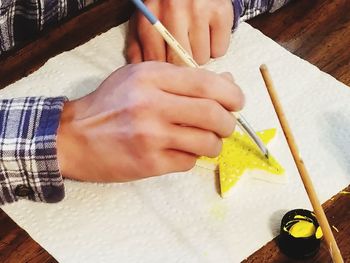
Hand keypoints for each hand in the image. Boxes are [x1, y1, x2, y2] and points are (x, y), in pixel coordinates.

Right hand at [56, 62, 243, 182]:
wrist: (74, 137)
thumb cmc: (109, 104)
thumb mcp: (141, 78)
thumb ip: (182, 78)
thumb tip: (226, 81)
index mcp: (151, 78)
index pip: (208, 83)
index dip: (232, 93)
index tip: (237, 102)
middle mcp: (152, 105)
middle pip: (215, 115)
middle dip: (229, 123)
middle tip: (224, 125)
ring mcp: (151, 137)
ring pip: (208, 143)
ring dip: (212, 143)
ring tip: (201, 140)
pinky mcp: (149, 163)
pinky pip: (189, 162)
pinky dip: (190, 157)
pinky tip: (177, 152)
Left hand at [126, 0, 232, 64]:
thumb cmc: (165, 2)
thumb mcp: (143, 19)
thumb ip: (136, 46)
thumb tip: (139, 71)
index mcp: (149, 16)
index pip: (155, 61)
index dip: (163, 72)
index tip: (167, 71)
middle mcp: (172, 10)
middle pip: (179, 62)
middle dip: (181, 65)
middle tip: (183, 55)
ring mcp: (198, 10)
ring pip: (201, 59)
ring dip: (199, 56)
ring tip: (195, 39)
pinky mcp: (220, 11)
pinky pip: (219, 50)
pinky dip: (215, 48)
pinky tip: (208, 34)